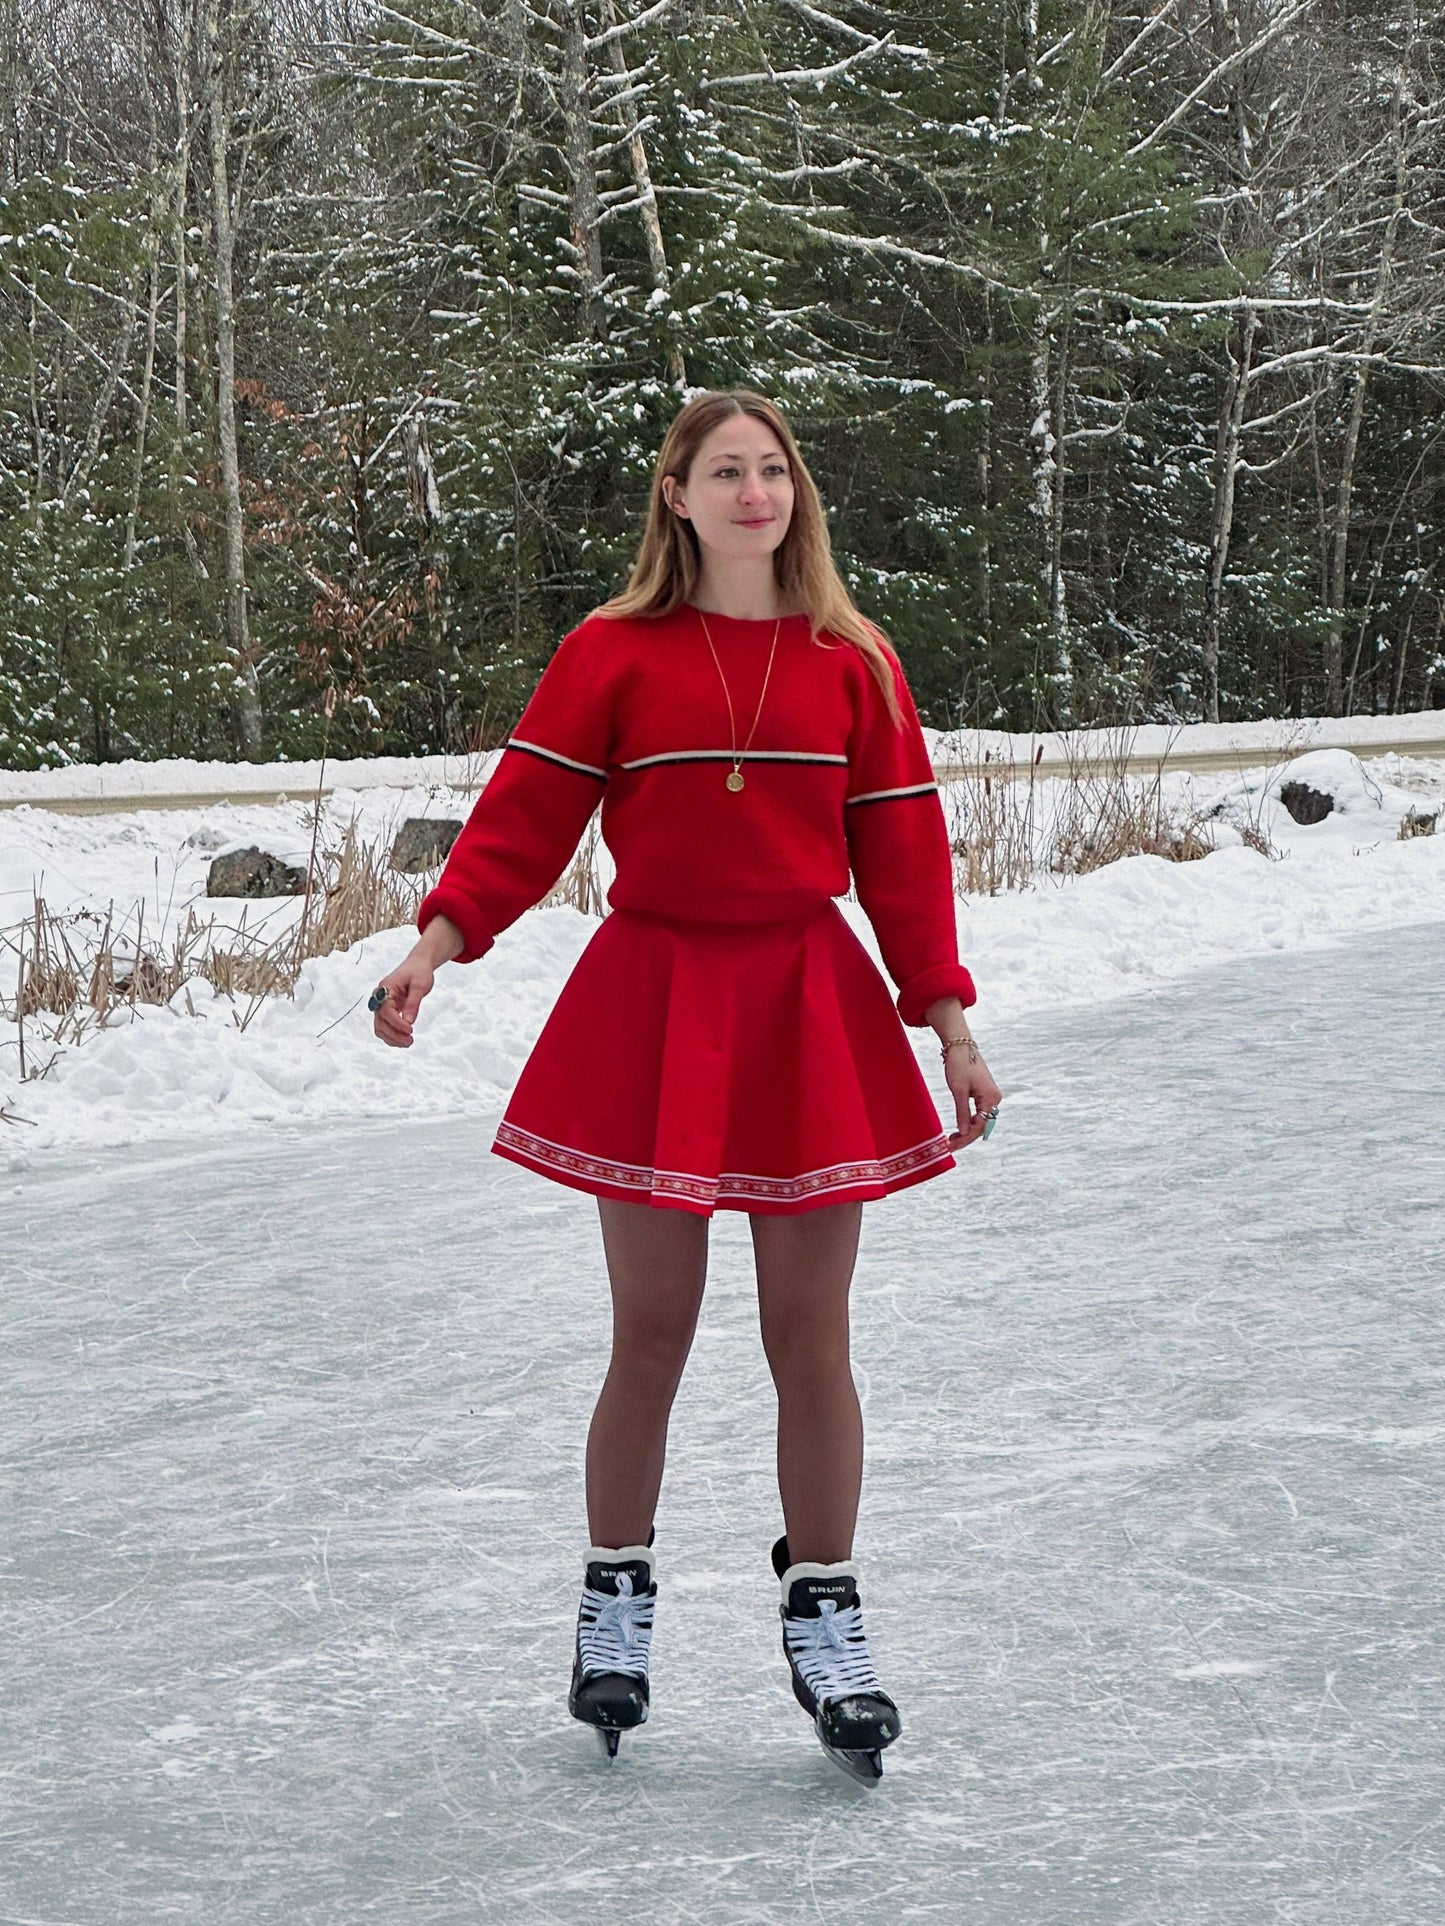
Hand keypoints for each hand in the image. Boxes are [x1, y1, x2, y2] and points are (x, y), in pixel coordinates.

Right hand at [370, 951, 434, 1048]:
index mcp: (385, 988)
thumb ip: (413, 1003)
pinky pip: (385, 1026)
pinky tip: (403, 1040)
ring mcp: (382, 1004)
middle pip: (380, 1022)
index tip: (410, 1030)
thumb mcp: (420, 985)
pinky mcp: (387, 1010)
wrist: (418, 965)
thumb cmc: (419, 971)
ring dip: (392, 1038)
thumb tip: (408, 1022)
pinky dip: (392, 1035)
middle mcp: (379, 997)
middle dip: (394, 1034)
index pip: (386, 1010)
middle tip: (410, 1041)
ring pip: (380, 1027)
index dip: (396, 1023)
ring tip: (408, 1043)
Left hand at [940, 1037, 1001, 1151]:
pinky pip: (979, 1113)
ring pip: (980, 1120)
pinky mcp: (984, 1094)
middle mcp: (994, 1099)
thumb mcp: (959, 1091)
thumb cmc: (959, 1065)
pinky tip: (959, 1128)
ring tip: (952, 1139)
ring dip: (967, 1131)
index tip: (951, 1146)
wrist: (960, 1046)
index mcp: (991, 1098)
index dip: (965, 1139)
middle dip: (966, 1137)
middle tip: (949, 1146)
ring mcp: (990, 1096)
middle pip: (982, 1125)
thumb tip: (964, 1133)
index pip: (979, 1126)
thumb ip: (963, 1113)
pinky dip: (969, 1121)